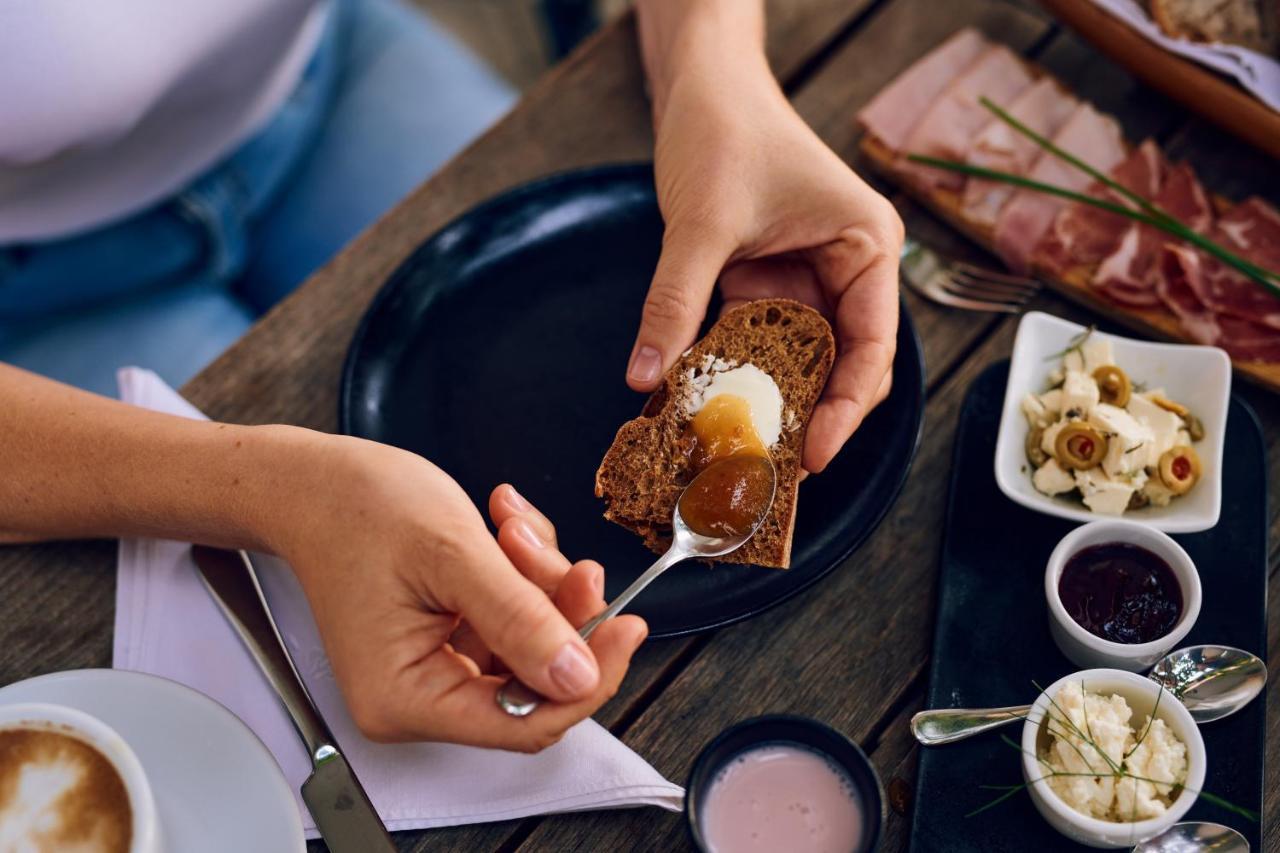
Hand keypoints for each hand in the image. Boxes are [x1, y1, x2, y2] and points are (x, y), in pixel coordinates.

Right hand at [264, 431, 646, 750]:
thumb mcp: (452, 554)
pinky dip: (521, 575)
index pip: (525, 723)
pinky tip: (505, 530)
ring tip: (513, 527)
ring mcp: (433, 668)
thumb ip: (520, 618)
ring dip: (539, 582)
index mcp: (406, 697)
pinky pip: (512, 619)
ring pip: (531, 643)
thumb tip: (578, 675)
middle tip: (572, 562)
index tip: (626, 625)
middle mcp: (417, 698)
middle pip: (534, 681)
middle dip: (559, 614)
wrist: (313, 482)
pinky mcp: (446, 639)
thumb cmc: (358, 509)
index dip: (587, 679)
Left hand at [627, 54, 902, 472]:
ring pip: (804, 362)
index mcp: (865, 246)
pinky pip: (762, 344)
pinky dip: (742, 375)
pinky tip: (715, 408)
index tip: (812, 453)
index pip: (872, 345)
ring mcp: (810, 281)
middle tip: (775, 470)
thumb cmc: (724, 132)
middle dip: (813, 416)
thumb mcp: (701, 223)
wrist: (702, 89)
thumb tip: (644, 375)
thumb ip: (675, 301)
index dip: (847, 407)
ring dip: (776, 402)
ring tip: (747, 453)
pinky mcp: (769, 285)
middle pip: (845, 365)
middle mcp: (848, 269)